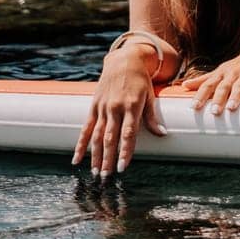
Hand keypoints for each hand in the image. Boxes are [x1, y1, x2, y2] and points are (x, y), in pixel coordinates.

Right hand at [73, 45, 166, 179]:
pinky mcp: (93, 107)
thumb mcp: (150, 95)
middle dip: (108, 159)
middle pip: (110, 138)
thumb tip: (162, 134)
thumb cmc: (140, 80)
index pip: (128, 134)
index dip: (125, 151)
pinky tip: (77, 159)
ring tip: (95, 172)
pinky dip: (80, 144)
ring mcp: (102, 108)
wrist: (123, 61)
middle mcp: (115, 108)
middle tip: (106, 177)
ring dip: (95, 156)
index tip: (123, 167)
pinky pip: (85, 128)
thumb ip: (152, 117)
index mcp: (132, 106)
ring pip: (96, 136)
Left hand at [181, 43, 239, 115]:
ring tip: (231, 108)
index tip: (194, 107)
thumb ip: (204, 79)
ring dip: (235, 96)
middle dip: (218, 99)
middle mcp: (233, 73)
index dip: (201, 95)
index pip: (208, 84)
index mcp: (222, 73)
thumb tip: (184, 85)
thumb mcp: (221, 70)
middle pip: (224, 86)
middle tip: (213, 112)